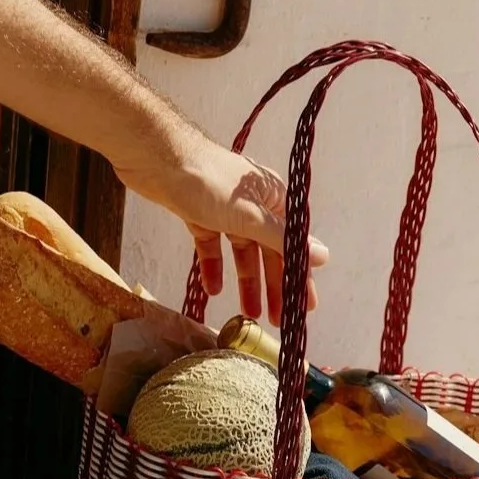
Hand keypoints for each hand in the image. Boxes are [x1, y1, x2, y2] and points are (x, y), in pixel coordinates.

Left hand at [115, 132, 328, 326]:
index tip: (303, 306)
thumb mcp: (250, 216)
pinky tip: (213, 290)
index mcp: (274, 199)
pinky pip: (212, 247)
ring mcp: (226, 211)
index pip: (293, 244)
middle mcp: (254, 205)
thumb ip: (282, 239)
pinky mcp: (199, 214)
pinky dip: (214, 267)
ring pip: (243, 252)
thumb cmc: (207, 180)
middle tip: (278, 320)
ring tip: (249, 314)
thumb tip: (322, 256)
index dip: (298, 276)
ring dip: (247, 282)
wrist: (156, 158)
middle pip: (269, 252)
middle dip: (274, 286)